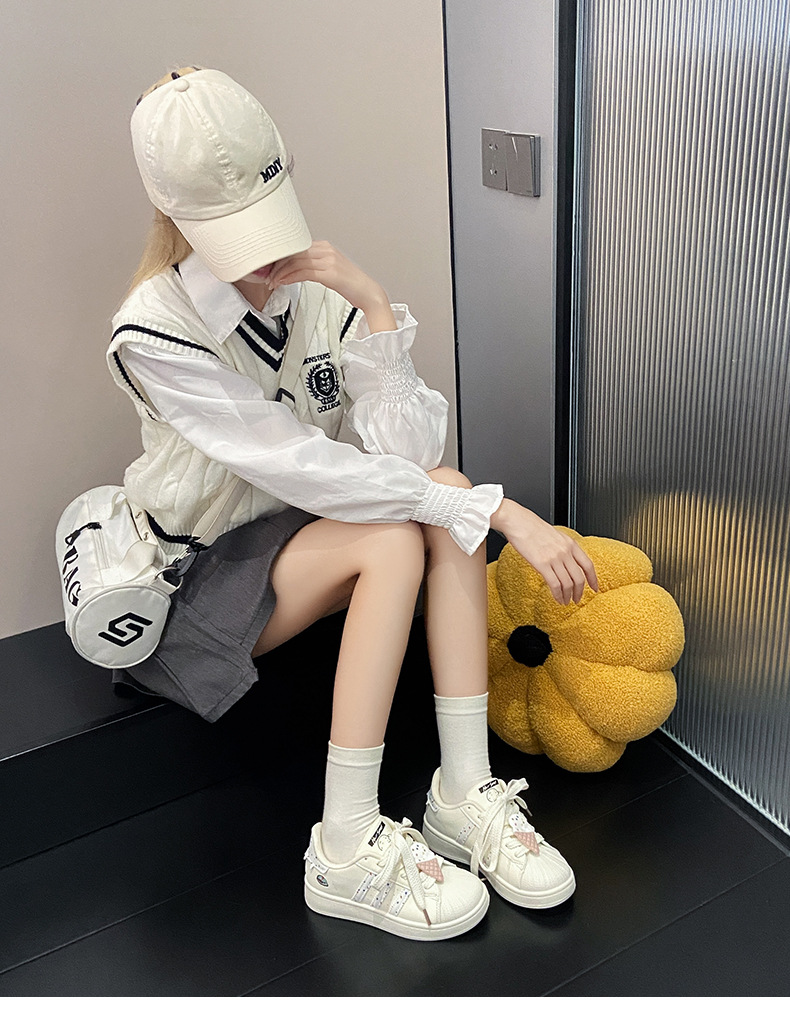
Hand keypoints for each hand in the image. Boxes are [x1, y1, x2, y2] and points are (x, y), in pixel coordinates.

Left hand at [268, 241, 395, 330]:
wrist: (368, 293)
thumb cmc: (350, 284)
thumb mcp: (329, 271)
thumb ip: (313, 266)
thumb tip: (293, 270)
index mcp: (325, 247)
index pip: (296, 248)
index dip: (280, 257)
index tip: (271, 266)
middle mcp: (326, 250)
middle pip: (294, 253)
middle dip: (277, 265)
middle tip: (267, 276)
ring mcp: (329, 260)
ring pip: (296, 262)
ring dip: (280, 273)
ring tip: (273, 283)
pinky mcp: (330, 273)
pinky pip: (303, 273)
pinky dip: (289, 278)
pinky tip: (283, 283)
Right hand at [492, 498, 598, 604]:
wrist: (518, 521)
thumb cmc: (532, 526)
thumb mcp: (555, 535)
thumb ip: (563, 548)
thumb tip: (566, 562)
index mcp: (570, 543)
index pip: (588, 565)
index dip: (593, 579)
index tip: (594, 587)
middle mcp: (565, 552)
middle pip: (579, 578)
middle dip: (579, 592)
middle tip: (577, 599)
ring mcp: (555, 558)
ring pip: (568, 584)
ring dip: (568, 596)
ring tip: (565, 601)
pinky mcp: (542, 564)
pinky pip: (555, 585)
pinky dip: (558, 595)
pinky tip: (557, 598)